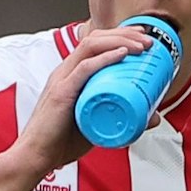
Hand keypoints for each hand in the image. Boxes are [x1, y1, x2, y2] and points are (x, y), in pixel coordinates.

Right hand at [0, 26, 151, 190]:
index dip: (120, 36)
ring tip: (140, 46)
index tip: (143, 38)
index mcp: (72, 75)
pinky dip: (105, 58)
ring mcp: (63, 79)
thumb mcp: (98, 125)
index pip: (96, 44)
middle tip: (148, 39)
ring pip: (91, 46)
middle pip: (96, 39)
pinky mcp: (61, 92)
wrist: (37, 157)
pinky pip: (84, 68)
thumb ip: (124, 120)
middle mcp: (66, 71)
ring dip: (119, 41)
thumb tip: (154, 118)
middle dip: (124, 33)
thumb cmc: (60, 142)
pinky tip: (121, 54)